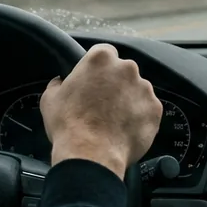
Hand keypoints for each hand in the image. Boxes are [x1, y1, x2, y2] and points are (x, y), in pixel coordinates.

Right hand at [40, 43, 161, 176]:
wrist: (91, 154)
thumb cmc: (68, 124)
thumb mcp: (50, 99)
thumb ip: (58, 84)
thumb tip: (60, 82)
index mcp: (101, 59)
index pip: (105, 52)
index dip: (99, 68)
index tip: (95, 81)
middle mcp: (127, 68)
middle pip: (124, 71)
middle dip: (116, 84)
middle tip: (104, 104)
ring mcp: (144, 88)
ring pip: (138, 90)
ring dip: (129, 100)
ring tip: (115, 121)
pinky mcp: (155, 109)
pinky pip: (148, 109)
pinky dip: (140, 117)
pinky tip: (126, 130)